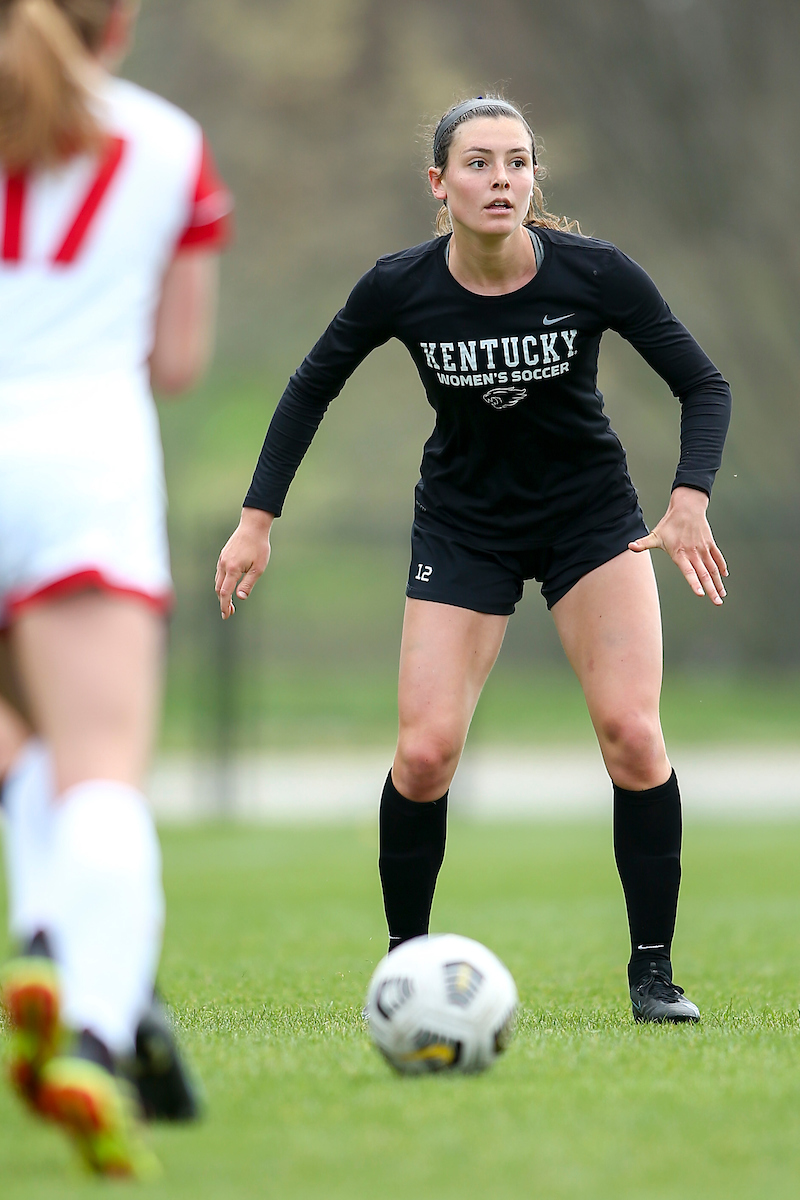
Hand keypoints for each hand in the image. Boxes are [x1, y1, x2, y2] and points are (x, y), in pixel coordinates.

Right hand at [215, 507, 273, 618]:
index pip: (225, 592)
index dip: (225, 605)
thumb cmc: (259, 547)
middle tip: (230, 612)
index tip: (226, 615)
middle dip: (223, 602)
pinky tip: (229, 587)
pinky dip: (222, 583)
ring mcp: (222, 559)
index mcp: (232, 569)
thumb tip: (240, 597)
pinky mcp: (223, 555)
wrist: (253, 526)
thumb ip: (248, 583)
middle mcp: (224, 565)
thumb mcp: (258, 568)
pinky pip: (219, 573)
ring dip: (222, 593)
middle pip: (219, 589)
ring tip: (230, 602)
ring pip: (218, 581)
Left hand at [628, 486, 728, 605]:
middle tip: (717, 602)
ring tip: (722, 596)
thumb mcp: (655, 535)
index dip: (694, 583)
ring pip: (713, 568)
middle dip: (711, 589)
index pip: (688, 571)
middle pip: (704, 574)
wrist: (687, 507)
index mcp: (680, 553)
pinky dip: (721, 567)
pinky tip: (724, 577)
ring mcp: (703, 548)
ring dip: (718, 582)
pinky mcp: (709, 543)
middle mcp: (693, 552)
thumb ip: (643, 544)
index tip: (701, 593)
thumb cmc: (669, 523)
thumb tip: (630, 546)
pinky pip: (717, 557)